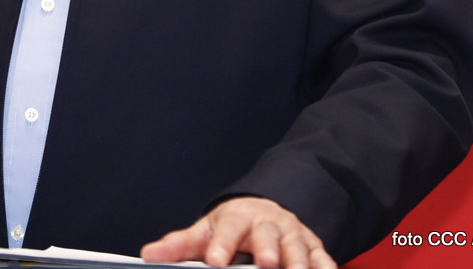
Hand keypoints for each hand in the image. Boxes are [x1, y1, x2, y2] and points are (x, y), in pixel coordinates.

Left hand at [140, 197, 335, 268]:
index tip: (214, 261)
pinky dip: (325, 267)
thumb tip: (148, 253)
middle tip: (266, 263)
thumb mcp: (204, 231)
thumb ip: (179, 245)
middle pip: (267, 235)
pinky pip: (322, 257)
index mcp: (236, 218)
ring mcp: (292, 234)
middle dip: (267, 249)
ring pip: (298, 247)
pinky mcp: (313, 246)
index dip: (221, 245)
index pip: (227, 229)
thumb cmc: (231, 227)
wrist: (264, 210)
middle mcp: (266, 224)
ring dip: (299, 261)